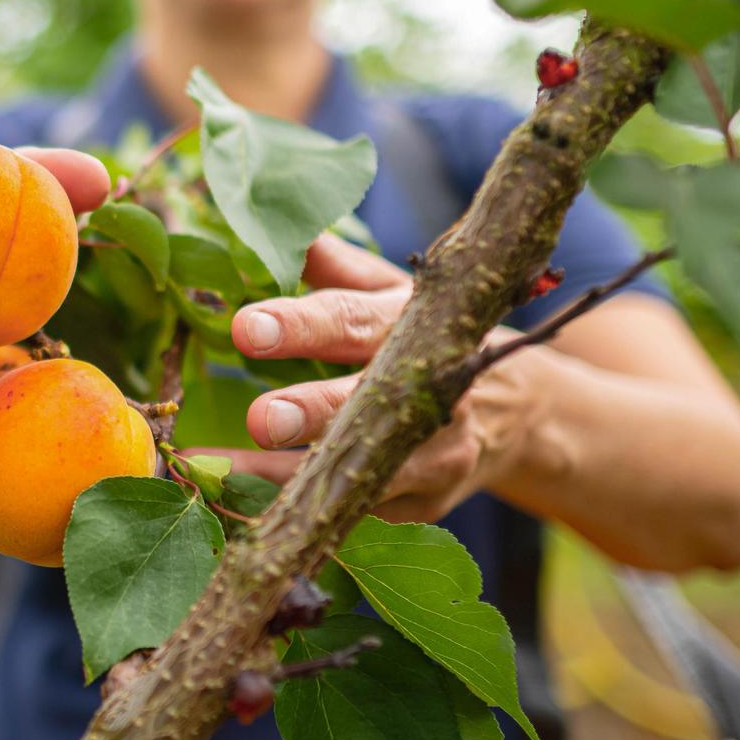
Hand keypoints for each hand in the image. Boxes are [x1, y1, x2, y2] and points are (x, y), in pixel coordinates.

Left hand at [189, 234, 535, 522]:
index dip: (299, 325)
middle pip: (364, 400)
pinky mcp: (424, 502)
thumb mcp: (391, 293)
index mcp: (409, 324)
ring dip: (288, 478)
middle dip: (311, 411)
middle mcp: (427, 387)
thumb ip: (334, 267)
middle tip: (260, 418)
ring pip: (361, 469)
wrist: (521, 410)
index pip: (351, 320)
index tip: (246, 327)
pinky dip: (300, 514)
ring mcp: (432, 453)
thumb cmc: (428, 338)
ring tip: (219, 477)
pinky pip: (357, 513)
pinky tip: (243, 514)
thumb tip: (282, 224)